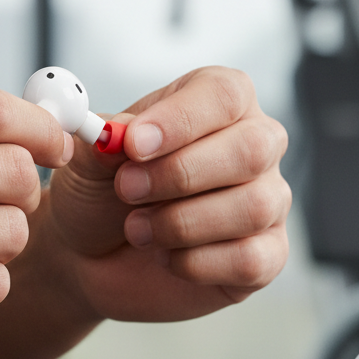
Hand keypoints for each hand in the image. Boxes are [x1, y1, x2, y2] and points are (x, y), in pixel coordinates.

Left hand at [45, 66, 289, 322]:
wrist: (90, 253)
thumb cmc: (100, 192)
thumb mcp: (90, 157)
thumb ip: (106, 137)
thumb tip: (122, 133)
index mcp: (217, 102)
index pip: (224, 95)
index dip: (180, 120)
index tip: (134, 144)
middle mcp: (255, 145)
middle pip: (252, 149)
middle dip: (181, 174)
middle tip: (128, 189)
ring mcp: (268, 201)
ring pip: (254, 207)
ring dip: (182, 223)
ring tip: (137, 229)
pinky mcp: (267, 255)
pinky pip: (252, 259)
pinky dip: (197, 263)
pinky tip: (166, 257)